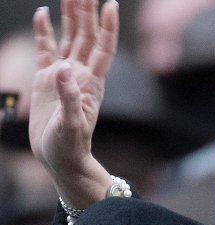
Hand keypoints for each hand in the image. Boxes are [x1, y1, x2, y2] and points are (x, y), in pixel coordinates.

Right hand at [30, 0, 117, 205]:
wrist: (60, 158)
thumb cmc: (70, 146)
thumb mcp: (71, 125)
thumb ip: (69, 97)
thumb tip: (62, 68)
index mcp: (92, 83)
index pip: (103, 49)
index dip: (107, 27)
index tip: (111, 4)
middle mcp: (80, 74)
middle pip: (86, 36)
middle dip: (87, 12)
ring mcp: (64, 75)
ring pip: (69, 38)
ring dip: (70, 16)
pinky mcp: (46, 79)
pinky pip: (46, 49)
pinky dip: (44, 31)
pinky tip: (41, 14)